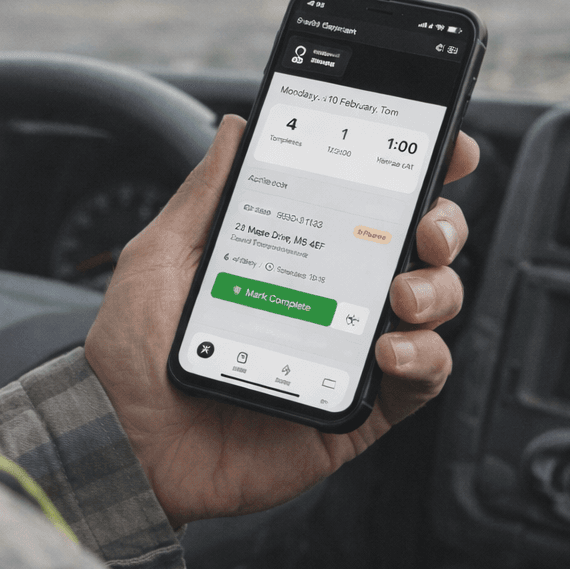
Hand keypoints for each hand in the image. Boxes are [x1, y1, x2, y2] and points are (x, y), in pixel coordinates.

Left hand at [83, 115, 478, 527]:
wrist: (124, 440)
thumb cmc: (132, 352)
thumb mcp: (161, 256)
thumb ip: (204, 195)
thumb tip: (236, 128)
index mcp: (293, 256)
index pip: (367, 204)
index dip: (415, 172)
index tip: (445, 146)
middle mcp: (330, 299)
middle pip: (417, 250)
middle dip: (442, 226)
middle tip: (424, 227)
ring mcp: (346, 354)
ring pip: (431, 310)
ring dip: (437, 290)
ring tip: (401, 293)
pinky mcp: (356, 412)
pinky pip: (419, 382)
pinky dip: (423, 359)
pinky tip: (388, 348)